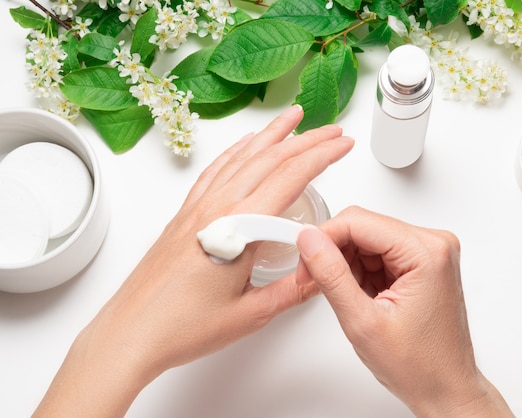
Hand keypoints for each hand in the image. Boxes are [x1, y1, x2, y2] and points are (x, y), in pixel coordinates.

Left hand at [34, 105, 353, 416]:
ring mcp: (197, 208)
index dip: (321, 156)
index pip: (290, 178)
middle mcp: (216, 208)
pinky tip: (244, 146)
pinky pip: (215, 171)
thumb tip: (321, 269)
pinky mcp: (184, 215)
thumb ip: (293, 289)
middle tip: (330, 130)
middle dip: (305, 140)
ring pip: (241, 158)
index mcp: (237, 227)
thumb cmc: (182, 326)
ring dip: (270, 136)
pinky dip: (234, 152)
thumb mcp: (251, 313)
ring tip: (292, 119)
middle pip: (268, 159)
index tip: (342, 145)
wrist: (131, 333)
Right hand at [296, 206, 512, 416]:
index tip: (304, 260)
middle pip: (363, 226)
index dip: (323, 237)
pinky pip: (378, 252)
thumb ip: (332, 275)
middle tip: (315, 280)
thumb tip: (309, 240)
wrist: (445, 388)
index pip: (359, 220)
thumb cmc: (420, 365)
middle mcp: (433, 244)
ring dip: (347, 264)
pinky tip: (363, 296)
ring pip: (367, 239)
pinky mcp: (422, 262)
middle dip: (333, 251)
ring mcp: (429, 252)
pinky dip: (361, 271)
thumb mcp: (363, 322)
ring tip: (350, 299)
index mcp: (427, 252)